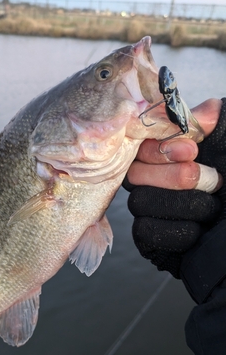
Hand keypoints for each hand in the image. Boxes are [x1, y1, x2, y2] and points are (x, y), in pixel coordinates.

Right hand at [124, 98, 224, 278]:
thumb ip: (219, 118)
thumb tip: (195, 111)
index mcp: (177, 157)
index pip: (142, 144)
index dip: (160, 147)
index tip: (192, 151)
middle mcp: (161, 183)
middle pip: (136, 174)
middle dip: (175, 178)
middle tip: (213, 183)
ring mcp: (155, 213)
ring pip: (140, 203)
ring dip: (184, 206)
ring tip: (213, 212)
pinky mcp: (153, 243)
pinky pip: (146, 231)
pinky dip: (178, 231)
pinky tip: (200, 234)